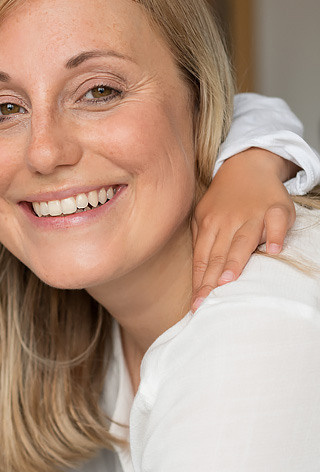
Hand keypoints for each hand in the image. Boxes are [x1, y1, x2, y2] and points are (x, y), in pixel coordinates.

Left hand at [191, 148, 296, 310]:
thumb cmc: (224, 200)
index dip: (199, 283)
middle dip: (212, 280)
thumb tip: (197, 277)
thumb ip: (200, 243)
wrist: (247, 165)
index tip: (195, 305)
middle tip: (207, 303)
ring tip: (229, 281)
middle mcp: (228, 221)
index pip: (202, 259)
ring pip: (243, 240)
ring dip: (235, 260)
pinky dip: (276, 234)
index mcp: (208, 225)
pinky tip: (274, 250)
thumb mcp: (203, 217)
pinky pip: (276, 222)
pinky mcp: (276, 208)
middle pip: (219, 254)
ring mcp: (252, 214)